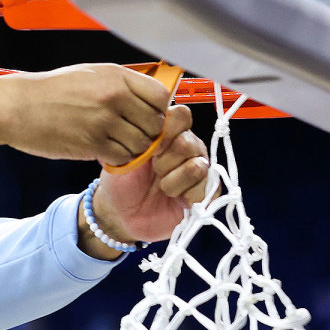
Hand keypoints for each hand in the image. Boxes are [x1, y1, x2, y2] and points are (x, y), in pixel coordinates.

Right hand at [0, 64, 170, 164]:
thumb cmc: (50, 91)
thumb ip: (120, 84)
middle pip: (155, 124)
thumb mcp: (89, 74)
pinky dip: (119, 159)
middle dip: (148, 134)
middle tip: (132, 136)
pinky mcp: (92, 143)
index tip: (148, 117)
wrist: (17, 106)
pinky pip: (123, 158)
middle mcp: (114, 96)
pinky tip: (106, 152)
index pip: (161, 97)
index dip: (159, 111)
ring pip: (142, 144)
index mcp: (116, 76)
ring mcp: (104, 121)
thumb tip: (148, 98)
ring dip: (134, 150)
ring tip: (117, 145)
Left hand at [84, 105, 210, 251]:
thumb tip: (156, 121)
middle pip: (188, 142)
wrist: (121, 214)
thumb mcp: (124, 155)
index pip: (182, 115)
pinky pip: (209, 189)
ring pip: (197, 167)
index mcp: (168, 132)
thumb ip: (140, 136)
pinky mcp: (206, 191)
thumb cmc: (121, 181)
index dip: (166, 131)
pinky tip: (176, 200)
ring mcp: (199, 168)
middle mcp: (188, 146)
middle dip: (165, 162)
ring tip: (162, 188)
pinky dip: (187, 197)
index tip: (150, 149)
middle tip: (153, 172)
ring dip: (173, 182)